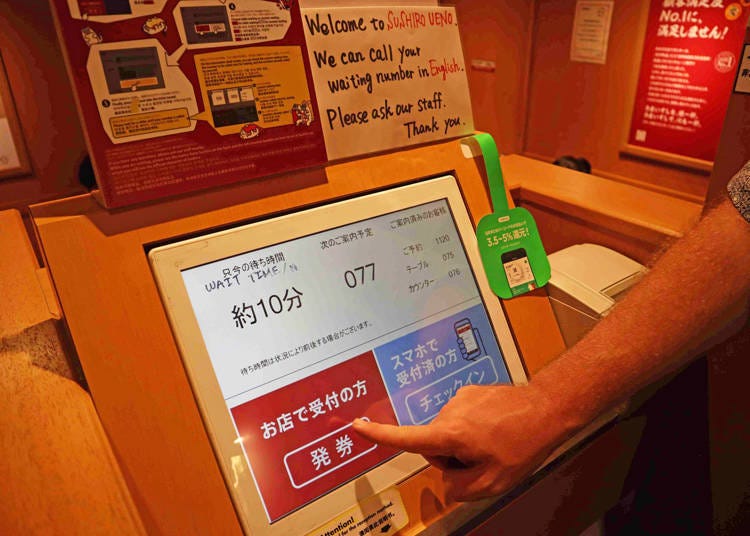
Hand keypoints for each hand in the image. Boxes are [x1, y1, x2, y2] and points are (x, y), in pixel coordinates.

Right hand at [352, 383, 570, 501]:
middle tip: (483, 461)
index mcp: (450, 433)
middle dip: (451, 457)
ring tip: (496, 444)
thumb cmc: (523, 445)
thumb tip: (447, 481)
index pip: (407, 438)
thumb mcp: (492, 482)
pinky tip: (497, 431)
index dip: (379, 435)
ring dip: (464, 442)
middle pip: (433, 443)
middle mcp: (450, 411)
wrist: (548, 408)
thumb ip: (459, 488)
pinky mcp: (471, 391)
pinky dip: (474, 428)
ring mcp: (461, 398)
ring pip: (449, 431)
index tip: (357, 426)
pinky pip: (462, 417)